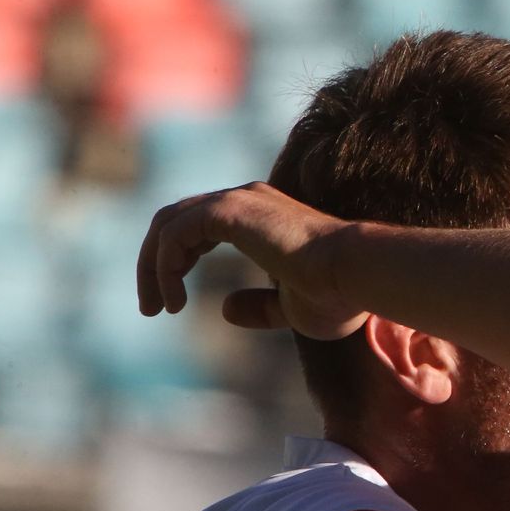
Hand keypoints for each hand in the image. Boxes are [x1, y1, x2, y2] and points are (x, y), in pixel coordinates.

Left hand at [136, 183, 366, 340]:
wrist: (358, 274)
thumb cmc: (338, 295)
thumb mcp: (291, 310)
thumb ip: (259, 307)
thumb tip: (224, 309)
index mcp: (261, 217)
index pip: (198, 227)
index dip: (177, 264)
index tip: (171, 306)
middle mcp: (246, 200)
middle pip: (175, 221)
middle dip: (155, 264)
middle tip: (151, 308)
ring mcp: (237, 201)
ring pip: (168, 224)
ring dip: (152, 268)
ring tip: (155, 308)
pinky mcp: (229, 210)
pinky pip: (174, 234)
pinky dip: (164, 267)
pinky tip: (174, 300)